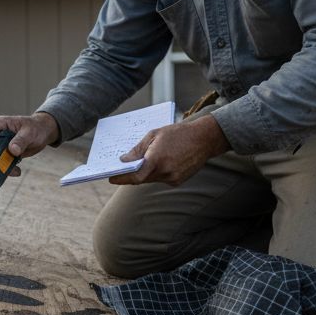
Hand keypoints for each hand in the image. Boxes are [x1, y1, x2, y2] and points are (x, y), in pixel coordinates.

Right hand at [0, 112, 59, 176]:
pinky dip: (7, 169)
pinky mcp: (6, 153)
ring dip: (0, 165)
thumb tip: (13, 149)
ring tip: (14, 170)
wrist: (43, 133)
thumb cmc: (36, 128)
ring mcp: (1, 144)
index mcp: (1, 124)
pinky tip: (17, 171)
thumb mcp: (30, 132)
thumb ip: (21, 140)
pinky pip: (2, 162)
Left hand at [110, 114, 230, 185]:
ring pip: (151, 179)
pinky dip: (156, 173)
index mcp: (157, 158)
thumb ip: (138, 150)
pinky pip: (161, 179)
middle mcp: (165, 171)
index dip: (122, 179)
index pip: (135, 177)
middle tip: (120, 172)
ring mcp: (173, 178)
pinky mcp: (178, 181)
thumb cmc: (178, 133)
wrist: (204, 139)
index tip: (111, 178)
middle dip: (131, 175)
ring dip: (144, 174)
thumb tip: (124, 161)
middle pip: (141, 179)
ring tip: (138, 165)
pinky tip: (158, 164)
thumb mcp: (154, 135)